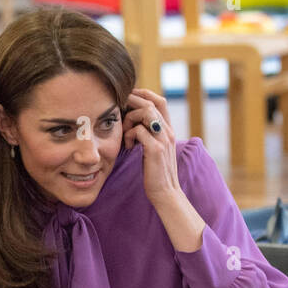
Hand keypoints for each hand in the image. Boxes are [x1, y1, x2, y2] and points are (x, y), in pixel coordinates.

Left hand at [123, 89, 180, 206]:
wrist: (165, 193)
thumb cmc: (156, 173)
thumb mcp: (154, 149)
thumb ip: (148, 135)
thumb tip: (133, 124)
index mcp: (168, 130)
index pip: (159, 100)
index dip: (144, 94)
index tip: (128, 100)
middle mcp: (168, 131)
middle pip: (150, 102)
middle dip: (131, 103)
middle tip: (120, 114)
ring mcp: (163, 139)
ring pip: (146, 112)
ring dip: (130, 119)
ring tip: (126, 133)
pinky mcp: (156, 150)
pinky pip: (139, 130)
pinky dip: (129, 135)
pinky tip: (128, 146)